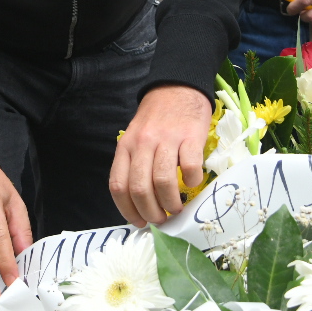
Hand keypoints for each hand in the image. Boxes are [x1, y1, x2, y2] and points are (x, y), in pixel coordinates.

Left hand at [110, 85, 212, 226]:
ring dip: (170, 203)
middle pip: (140, 188)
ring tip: (176, 208)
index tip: (140, 222)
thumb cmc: (156, 120)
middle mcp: (142, 144)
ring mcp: (166, 139)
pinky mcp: (190, 137)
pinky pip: (190, 167)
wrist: (177, 88)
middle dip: (151, 212)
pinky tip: (193, 183)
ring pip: (163, 182)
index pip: (118, 186)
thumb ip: (134, 165)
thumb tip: (139, 205)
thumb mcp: (135, 138)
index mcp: (125, 147)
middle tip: (161, 220)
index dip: (128, 210)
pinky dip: (192, 182)